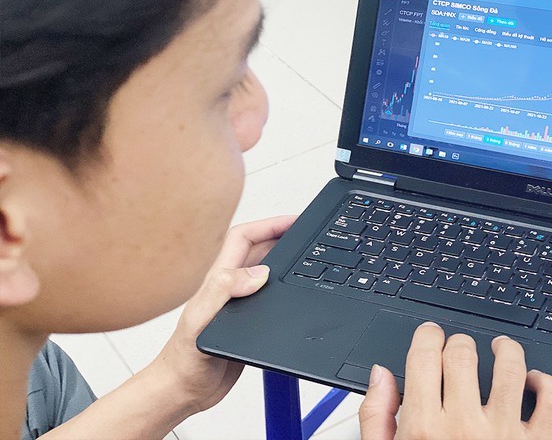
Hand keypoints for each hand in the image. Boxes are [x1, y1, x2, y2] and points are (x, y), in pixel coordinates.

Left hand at [145, 215, 295, 414]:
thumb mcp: (201, 321)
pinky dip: (284, 286)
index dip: (268, 224)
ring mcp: (238, 303)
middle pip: (258, 249)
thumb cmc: (183, 361)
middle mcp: (229, 288)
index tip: (292, 221)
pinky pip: (269, 295)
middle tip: (305, 231)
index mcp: (217, 280)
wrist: (184, 392)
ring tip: (304, 251)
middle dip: (281, 235)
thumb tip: (257, 273)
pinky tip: (294, 289)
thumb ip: (223, 291)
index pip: (243, 238)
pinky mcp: (247, 321)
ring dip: (284, 258)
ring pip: (265, 270)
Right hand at [359, 322, 551, 439]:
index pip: (425, 357)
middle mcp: (464, 426)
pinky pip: (551, 403)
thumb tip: (380, 376)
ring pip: (510, 368)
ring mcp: (504, 435)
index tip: (429, 335)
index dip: (426, 336)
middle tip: (457, 347)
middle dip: (458, 342)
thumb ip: (378, 418)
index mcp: (424, 429)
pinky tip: (533, 380)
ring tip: (500, 348)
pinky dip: (546, 383)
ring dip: (505, 349)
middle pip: (463, 354)